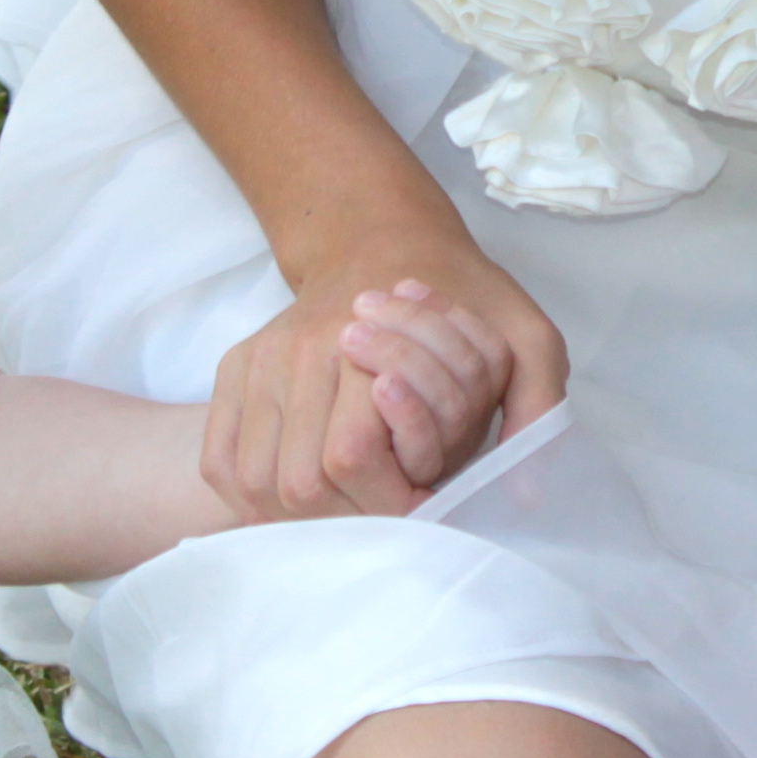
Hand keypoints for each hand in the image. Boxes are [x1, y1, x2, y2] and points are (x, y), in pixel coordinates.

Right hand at [204, 235, 563, 520]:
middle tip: (387, 518)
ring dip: (299, 520)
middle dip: (348, 519)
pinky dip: (251, 498)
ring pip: (254, 483)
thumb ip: (536, 409)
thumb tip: (526, 494)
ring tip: (350, 516)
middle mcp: (294, 352)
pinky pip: (220, 461)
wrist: (381, 236)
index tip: (428, 504)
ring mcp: (256, 362)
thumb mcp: (525, 336)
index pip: (353, 457)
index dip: (392, 501)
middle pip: (299, 483)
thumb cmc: (461, 295)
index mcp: (358, 343)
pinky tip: (297, 505)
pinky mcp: (233, 370)